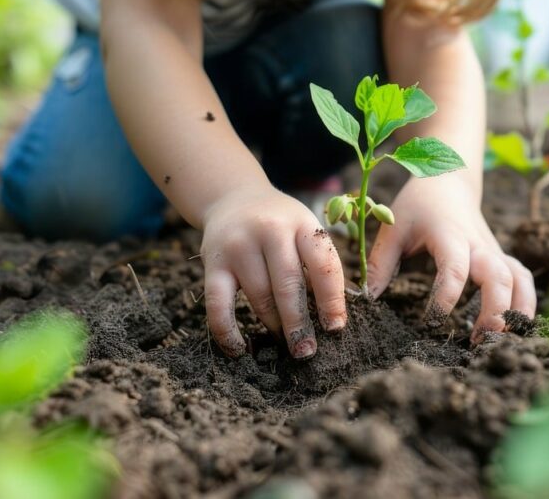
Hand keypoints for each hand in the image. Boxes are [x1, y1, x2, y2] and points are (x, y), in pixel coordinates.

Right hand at [200, 182, 346, 358]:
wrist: (233, 197)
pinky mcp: (213, 261)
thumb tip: (333, 318)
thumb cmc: (281, 225)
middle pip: (288, 284)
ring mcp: (239, 245)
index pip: (323, 264)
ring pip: (259, 296)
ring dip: (273, 325)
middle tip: (306, 351)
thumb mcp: (305, 230)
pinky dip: (227, 331)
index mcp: (302, 223)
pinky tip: (239, 349)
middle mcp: (270, 230)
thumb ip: (319, 265)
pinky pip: (218, 303)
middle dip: (299, 323)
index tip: (335, 329)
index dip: (332, 300)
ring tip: (285, 342)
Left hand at [366, 175, 535, 342]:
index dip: (447, 297)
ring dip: (517, 310)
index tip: (432, 322)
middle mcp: (478, 245)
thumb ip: (381, 262)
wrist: (449, 180)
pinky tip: (514, 328)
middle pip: (499, 277)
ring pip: (519, 279)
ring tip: (501, 341)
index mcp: (450, 235)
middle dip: (494, 311)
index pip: (455, 268)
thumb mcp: (393, 227)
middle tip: (478, 341)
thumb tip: (368, 299)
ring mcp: (494, 251)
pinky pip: (522, 280)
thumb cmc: (418, 205)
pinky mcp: (501, 259)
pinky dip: (525, 303)